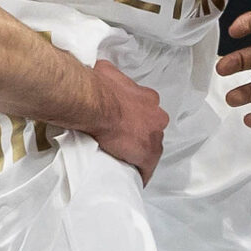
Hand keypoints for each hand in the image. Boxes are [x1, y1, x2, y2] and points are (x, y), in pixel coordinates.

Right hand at [80, 58, 167, 179]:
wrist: (94, 104)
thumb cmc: (98, 87)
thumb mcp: (106, 72)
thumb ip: (111, 76)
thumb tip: (101, 73)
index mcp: (148, 98)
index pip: (147, 111)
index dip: (137, 118)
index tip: (125, 123)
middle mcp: (156, 115)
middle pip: (151, 129)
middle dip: (140, 134)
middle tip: (122, 140)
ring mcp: (154, 135)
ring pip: (150, 147)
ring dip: (139, 152)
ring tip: (124, 158)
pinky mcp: (148, 154)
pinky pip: (147, 167)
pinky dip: (141, 172)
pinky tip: (134, 178)